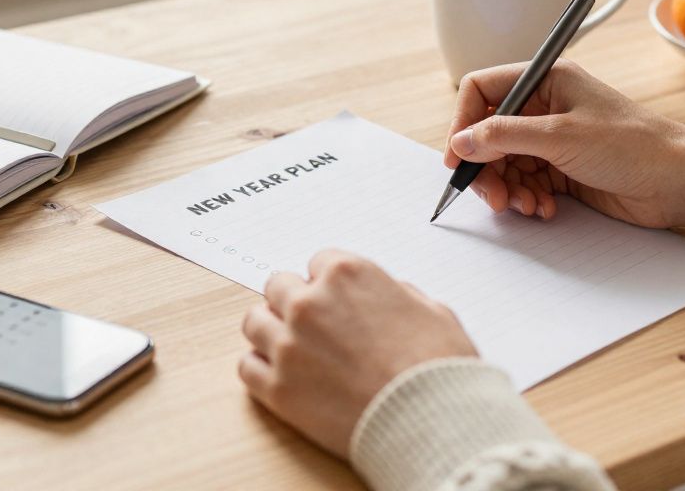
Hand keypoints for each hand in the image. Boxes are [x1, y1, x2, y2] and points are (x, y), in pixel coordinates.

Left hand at [238, 250, 476, 456]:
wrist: (431, 421)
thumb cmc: (437, 368)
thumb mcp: (432, 310)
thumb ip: (397, 293)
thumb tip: (386, 296)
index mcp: (347, 274)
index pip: (318, 262)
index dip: (330, 284)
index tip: (336, 301)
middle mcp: (310, 303)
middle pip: (277, 286)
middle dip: (294, 302)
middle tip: (313, 326)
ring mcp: (288, 345)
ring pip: (254, 322)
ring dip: (271, 331)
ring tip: (293, 349)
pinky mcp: (278, 388)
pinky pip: (247, 366)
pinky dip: (261, 369)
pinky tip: (282, 377)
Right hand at [445, 60, 684, 229]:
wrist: (679, 181)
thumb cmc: (633, 145)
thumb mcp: (562, 136)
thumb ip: (505, 136)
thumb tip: (461, 142)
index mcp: (546, 80)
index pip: (482, 90)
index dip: (464, 122)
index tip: (458, 157)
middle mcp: (545, 106)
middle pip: (488, 133)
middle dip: (486, 167)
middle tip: (492, 196)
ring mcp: (552, 139)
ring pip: (504, 162)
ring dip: (507, 188)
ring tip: (527, 206)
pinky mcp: (561, 169)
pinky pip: (525, 182)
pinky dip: (526, 198)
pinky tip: (544, 209)